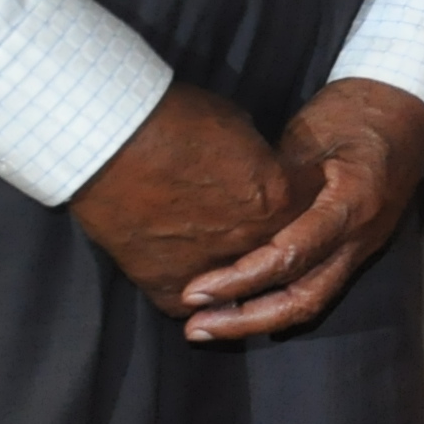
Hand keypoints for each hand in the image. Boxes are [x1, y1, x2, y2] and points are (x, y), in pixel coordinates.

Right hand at [69, 81, 297, 312]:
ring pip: (236, 283)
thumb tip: (257, 170)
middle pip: (278, 248)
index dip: (298, 195)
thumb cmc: (178, 122)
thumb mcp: (239, 129)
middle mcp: (253, 242)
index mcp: (279, 199)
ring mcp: (212, 271)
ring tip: (211, 248)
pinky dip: (188, 290)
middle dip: (269, 235)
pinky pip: (189, 301)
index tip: (287, 189)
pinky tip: (185, 274)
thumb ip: (258, 161)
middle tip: (245, 220)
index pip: (309, 207)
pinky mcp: (168, 288)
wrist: (114, 145)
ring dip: (230, 267)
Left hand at [175, 78, 423, 341]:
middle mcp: (361, 237)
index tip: (195, 290)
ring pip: (312, 300)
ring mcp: (363, 246)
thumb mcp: (310, 136)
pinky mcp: (356, 246)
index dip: (240, 280)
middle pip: (304, 298)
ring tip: (209, 324)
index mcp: (353, 204)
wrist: (408, 106)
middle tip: (195, 326)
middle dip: (246, 319)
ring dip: (259, 318)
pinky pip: (316, 285)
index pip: (292, 257)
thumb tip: (226, 223)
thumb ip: (275, 184)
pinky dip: (277, 300)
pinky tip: (241, 305)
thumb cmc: (356, 110)